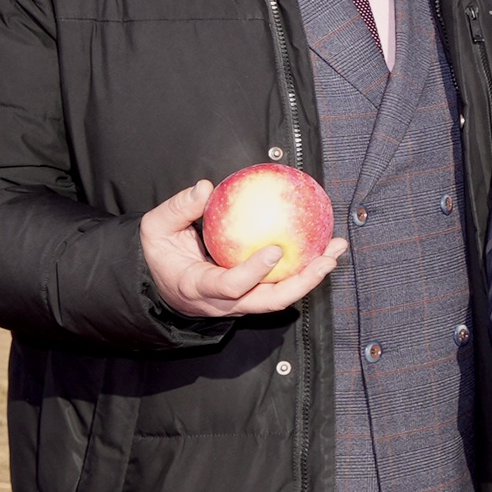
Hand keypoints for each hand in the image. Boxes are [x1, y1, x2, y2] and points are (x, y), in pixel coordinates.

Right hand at [143, 180, 343, 318]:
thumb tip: (206, 188)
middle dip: (303, 282)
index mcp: (198, 287)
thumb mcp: (155, 229)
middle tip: (327, 257)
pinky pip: (281, 284)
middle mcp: (224, 302)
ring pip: (281, 296)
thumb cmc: (160, 253)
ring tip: (335, 248)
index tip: (275, 249)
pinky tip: (323, 244)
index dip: (254, 272)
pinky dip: (304, 267)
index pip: (231, 286)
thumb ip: (178, 209)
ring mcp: (241, 303)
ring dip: (312, 274)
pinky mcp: (252, 296)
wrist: (161, 282)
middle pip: (269, 301)